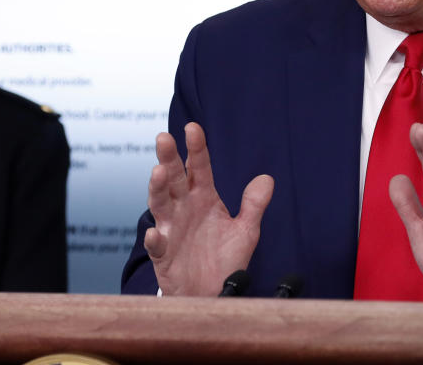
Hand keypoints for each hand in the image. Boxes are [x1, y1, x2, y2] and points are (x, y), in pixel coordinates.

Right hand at [144, 122, 273, 295]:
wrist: (212, 294)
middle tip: (164, 137)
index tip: (194, 128)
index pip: (199, 168)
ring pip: (160, 204)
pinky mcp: (163, 254)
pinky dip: (155, 239)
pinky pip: (157, 245)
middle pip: (174, 178)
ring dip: (157, 188)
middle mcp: (184, 208)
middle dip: (169, 158)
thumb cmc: (225, 259)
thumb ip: (254, 205)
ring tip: (158, 172)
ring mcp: (171, 229)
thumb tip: (267, 178)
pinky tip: (156, 233)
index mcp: (204, 198)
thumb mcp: (246, 231)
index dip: (196, 148)